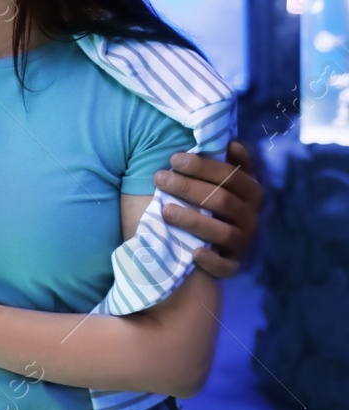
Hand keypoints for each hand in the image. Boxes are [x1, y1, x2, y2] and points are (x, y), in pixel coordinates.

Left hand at [154, 140, 260, 278]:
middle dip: (188, 187)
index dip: (203, 166)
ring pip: (222, 231)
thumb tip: (232, 143)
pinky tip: (193, 253)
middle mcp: (250, 216)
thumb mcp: (218, 182)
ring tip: (165, 210)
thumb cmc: (208, 203)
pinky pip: (225, 266)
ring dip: (193, 220)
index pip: (231, 175)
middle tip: (159, 178)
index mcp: (250, 192)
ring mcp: (243, 242)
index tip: (174, 159)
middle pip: (222, 200)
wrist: (207, 245)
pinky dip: (210, 260)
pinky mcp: (233, 265)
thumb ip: (223, 164)